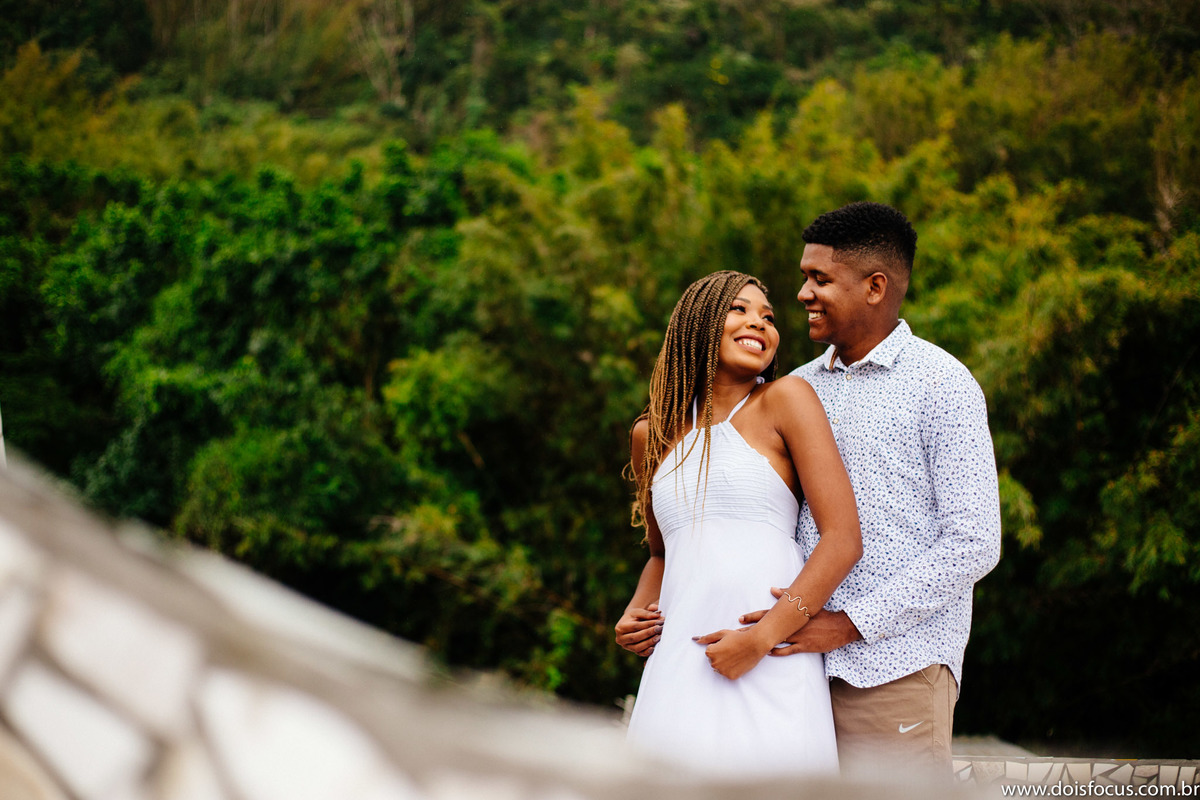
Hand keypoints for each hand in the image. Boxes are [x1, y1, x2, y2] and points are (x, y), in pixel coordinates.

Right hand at [615, 603, 662, 655]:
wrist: (630, 623)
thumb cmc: (634, 616)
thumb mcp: (638, 612)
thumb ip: (647, 613)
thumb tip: (657, 615)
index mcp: (620, 628)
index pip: (635, 626)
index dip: (648, 624)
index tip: (659, 622)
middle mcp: (620, 639)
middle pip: (635, 637)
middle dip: (649, 633)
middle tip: (660, 629)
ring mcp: (626, 646)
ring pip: (637, 647)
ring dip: (649, 642)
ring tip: (659, 637)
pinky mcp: (632, 651)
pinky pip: (640, 653)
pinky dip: (647, 652)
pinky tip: (654, 647)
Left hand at [692, 627, 771, 679]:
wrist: (754, 644)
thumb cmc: (738, 637)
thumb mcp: (721, 634)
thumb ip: (707, 638)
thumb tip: (695, 640)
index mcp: (710, 652)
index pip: (710, 651)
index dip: (719, 646)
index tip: (727, 644)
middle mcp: (714, 663)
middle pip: (713, 660)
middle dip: (720, 655)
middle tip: (732, 650)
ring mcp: (722, 671)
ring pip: (720, 667)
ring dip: (725, 663)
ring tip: (735, 655)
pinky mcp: (731, 677)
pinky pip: (727, 673)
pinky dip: (731, 669)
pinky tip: (738, 662)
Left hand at [738, 589, 861, 654]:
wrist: (840, 626)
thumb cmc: (822, 614)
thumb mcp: (806, 604)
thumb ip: (787, 595)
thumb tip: (772, 588)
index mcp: (791, 615)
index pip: (768, 614)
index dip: (753, 616)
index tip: (740, 618)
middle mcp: (792, 625)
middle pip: (768, 627)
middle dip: (752, 630)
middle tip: (736, 634)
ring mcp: (798, 636)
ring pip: (776, 639)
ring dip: (762, 642)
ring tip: (748, 645)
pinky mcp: (805, 646)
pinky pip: (789, 650)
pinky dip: (778, 651)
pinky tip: (768, 653)